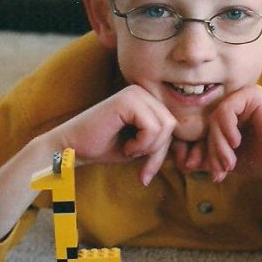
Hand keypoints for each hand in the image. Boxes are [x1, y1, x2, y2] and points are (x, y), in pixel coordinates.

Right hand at [45, 85, 176, 185]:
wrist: (72, 149)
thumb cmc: (105, 148)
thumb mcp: (141, 147)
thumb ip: (162, 142)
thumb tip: (189, 154)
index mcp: (146, 99)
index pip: (172, 125)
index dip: (163, 150)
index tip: (146, 170)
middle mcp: (142, 91)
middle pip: (172, 125)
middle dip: (158, 151)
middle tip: (138, 161)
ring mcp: (135, 92)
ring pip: (166, 126)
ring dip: (149, 148)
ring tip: (128, 149)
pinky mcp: (127, 99)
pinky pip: (153, 128)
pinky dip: (142, 145)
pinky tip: (125, 146)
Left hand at [185, 85, 261, 200]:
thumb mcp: (230, 159)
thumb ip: (210, 155)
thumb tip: (182, 162)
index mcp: (233, 114)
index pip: (207, 128)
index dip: (204, 151)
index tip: (212, 173)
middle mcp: (239, 101)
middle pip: (209, 123)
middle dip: (212, 150)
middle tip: (220, 170)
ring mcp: (246, 96)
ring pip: (215, 118)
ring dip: (218, 144)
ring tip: (229, 162)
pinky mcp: (253, 94)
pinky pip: (226, 109)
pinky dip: (226, 129)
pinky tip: (237, 143)